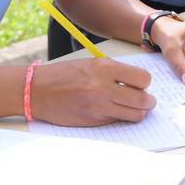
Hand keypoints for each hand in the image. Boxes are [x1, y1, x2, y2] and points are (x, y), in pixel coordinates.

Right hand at [30, 58, 155, 125]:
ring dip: (138, 112)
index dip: (146, 83)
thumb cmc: (64, 75)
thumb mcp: (91, 63)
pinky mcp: (93, 121)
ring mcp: (98, 107)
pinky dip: (121, 118)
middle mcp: (103, 87)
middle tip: (146, 100)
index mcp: (105, 68)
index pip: (143, 78)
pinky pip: (117, 121)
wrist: (36, 90)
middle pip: (143, 100)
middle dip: (149, 101)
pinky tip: (113, 111)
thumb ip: (115, 71)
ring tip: (133, 108)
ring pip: (135, 115)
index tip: (142, 84)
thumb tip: (138, 82)